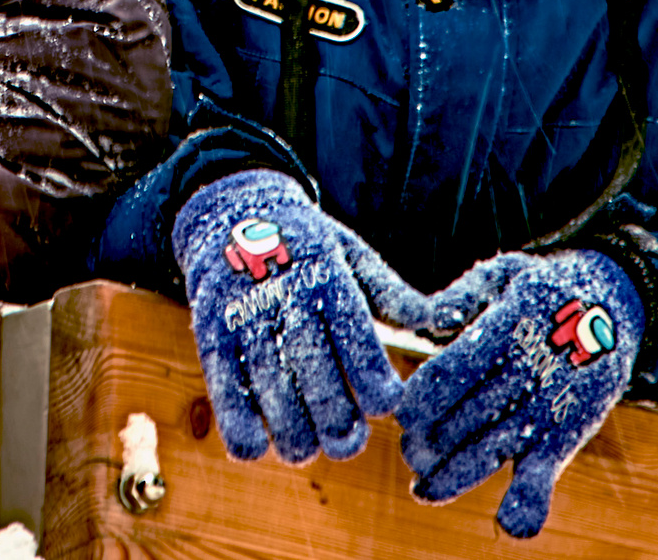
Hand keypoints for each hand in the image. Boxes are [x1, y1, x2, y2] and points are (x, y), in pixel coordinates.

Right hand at [171, 170, 447, 463]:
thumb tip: (447, 321)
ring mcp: (243, 313)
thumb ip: (395, 296)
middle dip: (334, 417)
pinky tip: (257, 446)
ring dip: (290, 428)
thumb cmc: (307, 246)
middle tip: (348, 443)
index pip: (353, 333)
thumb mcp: (352, 256)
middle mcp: (284, 292)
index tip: (384, 405)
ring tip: (307, 448)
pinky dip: (238, 423)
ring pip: (269, 385)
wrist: (230, 209)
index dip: (370, 377)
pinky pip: (222, 385)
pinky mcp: (210, 330)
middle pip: (312, 368)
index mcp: (326, 272)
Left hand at [389, 249, 640, 538]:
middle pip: (461, 419)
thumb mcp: (504, 275)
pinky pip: (544, 476)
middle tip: (410, 449)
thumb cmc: (538, 291)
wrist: (612, 308)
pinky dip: (529, 502)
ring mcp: (546, 410)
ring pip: (490, 452)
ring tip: (423, 488)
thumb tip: (428, 321)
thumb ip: (462, 297)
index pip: (450, 373)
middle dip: (426, 441)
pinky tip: (511, 525)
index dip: (420, 399)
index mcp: (505, 329)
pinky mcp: (563, 438)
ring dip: (452, 476)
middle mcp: (527, 373)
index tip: (401, 413)